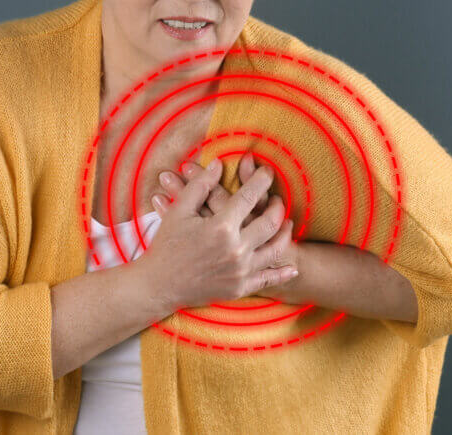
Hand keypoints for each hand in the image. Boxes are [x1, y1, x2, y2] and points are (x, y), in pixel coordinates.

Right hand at [152, 152, 301, 302]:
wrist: (158, 286)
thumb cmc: (166, 246)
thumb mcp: (179, 211)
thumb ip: (200, 185)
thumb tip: (218, 164)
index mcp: (221, 227)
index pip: (249, 196)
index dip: (261, 180)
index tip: (267, 171)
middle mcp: (236, 249)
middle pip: (270, 222)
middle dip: (278, 206)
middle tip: (278, 198)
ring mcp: (240, 271)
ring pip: (276, 249)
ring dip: (285, 233)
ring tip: (286, 223)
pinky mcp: (240, 288)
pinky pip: (269, 279)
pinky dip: (283, 273)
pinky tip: (292, 267)